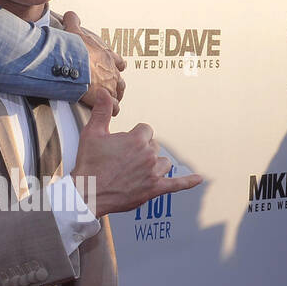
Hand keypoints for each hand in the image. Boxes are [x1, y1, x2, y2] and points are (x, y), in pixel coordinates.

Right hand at [62, 10, 125, 115]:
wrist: (72, 61)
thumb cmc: (73, 47)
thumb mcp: (74, 30)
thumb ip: (74, 22)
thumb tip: (70, 14)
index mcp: (107, 56)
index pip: (117, 61)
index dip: (116, 66)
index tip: (117, 68)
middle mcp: (111, 70)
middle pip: (120, 80)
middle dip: (117, 85)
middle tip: (113, 89)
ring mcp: (110, 85)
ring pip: (118, 93)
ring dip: (115, 98)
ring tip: (112, 103)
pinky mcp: (104, 98)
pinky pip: (113, 108)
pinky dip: (112, 110)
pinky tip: (110, 113)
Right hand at [72, 88, 201, 217]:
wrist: (88, 193)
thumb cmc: (89, 164)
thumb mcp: (92, 133)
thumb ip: (102, 111)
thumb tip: (105, 92)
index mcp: (136, 140)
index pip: (146, 130)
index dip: (134, 137)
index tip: (123, 145)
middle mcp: (148, 155)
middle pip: (154, 146)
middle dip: (142, 151)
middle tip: (124, 161)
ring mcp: (153, 173)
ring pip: (164, 163)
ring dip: (155, 164)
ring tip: (139, 170)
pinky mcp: (154, 189)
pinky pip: (177, 184)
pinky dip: (188, 182)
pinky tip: (198, 179)